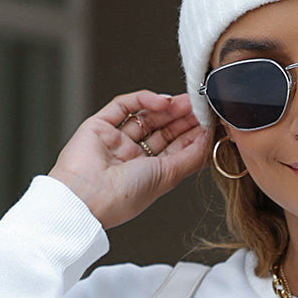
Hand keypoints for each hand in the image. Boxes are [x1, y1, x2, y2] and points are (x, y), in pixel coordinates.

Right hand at [48, 90, 209, 228]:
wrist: (88, 197)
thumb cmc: (124, 196)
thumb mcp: (168, 176)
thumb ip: (191, 157)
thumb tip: (209, 139)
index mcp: (147, 174)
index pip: (173, 148)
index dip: (191, 135)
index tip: (209, 123)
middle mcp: (131, 158)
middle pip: (161, 130)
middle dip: (182, 118)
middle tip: (200, 106)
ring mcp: (115, 141)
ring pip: (145, 116)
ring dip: (168, 108)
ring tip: (187, 101)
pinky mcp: (99, 125)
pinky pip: (123, 105)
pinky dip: (143, 99)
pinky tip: (163, 101)